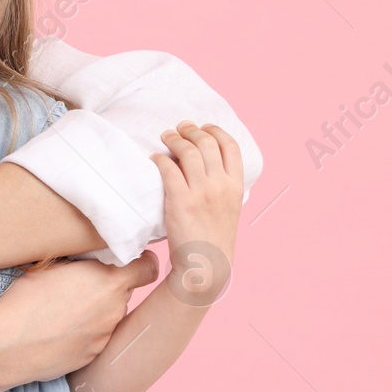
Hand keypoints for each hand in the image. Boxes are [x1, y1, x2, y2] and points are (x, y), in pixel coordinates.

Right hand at [0, 252, 160, 380]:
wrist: (9, 345)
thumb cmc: (27, 299)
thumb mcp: (54, 265)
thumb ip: (84, 262)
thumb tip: (92, 260)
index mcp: (109, 282)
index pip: (148, 267)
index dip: (140, 262)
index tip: (129, 261)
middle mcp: (114, 310)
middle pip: (123, 292)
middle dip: (107, 287)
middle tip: (80, 285)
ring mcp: (105, 336)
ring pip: (109, 315)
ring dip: (95, 310)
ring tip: (64, 310)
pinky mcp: (92, 356)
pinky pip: (96, 337)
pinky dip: (84, 332)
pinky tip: (60, 330)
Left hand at [154, 121, 244, 304]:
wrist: (206, 265)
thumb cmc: (214, 236)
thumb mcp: (230, 207)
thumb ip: (224, 184)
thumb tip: (207, 160)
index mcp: (235, 186)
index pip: (230, 146)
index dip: (216, 130)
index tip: (204, 126)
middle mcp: (221, 185)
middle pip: (206, 142)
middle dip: (191, 130)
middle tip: (180, 129)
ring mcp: (201, 193)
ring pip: (187, 151)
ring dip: (174, 139)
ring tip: (166, 137)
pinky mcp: (181, 201)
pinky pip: (168, 169)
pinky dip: (160, 159)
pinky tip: (155, 159)